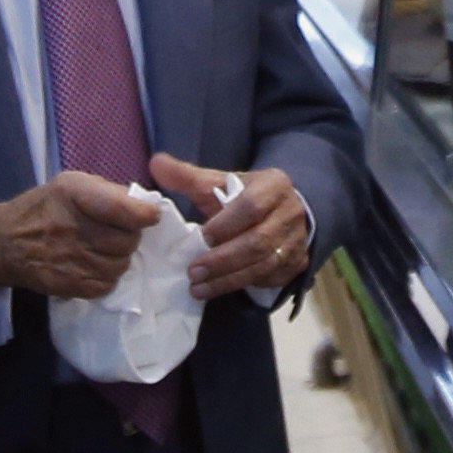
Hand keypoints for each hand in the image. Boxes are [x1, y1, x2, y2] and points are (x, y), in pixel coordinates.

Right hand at [0, 170, 160, 299]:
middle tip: (118, 232)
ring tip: (105, 249)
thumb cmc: (43, 207)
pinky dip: (107, 276)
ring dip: (119, 257)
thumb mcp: (70, 183)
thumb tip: (143, 204)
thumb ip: (107, 191)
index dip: (144, 214)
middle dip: (130, 236)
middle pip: (128, 241)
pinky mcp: (68, 285)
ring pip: (120, 265)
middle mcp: (72, 228)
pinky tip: (95, 264)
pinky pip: (107, 285)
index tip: (150, 215)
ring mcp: (70, 260)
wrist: (5, 242)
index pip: (124, 209)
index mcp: (74, 194)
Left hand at [161, 153, 311, 301]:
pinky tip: (218, 289)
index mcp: (274, 185)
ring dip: (228, 279)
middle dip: (222, 260)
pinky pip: (269, 280)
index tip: (201, 236)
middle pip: (258, 241)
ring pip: (264, 265)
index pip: (252, 206)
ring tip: (198, 287)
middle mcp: (291, 213)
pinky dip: (242, 286)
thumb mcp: (220, 182)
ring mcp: (296, 241)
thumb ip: (188, 176)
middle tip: (193, 271)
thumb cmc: (245, 195)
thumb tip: (156, 163)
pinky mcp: (296, 264)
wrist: (283, 211)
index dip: (226, 224)